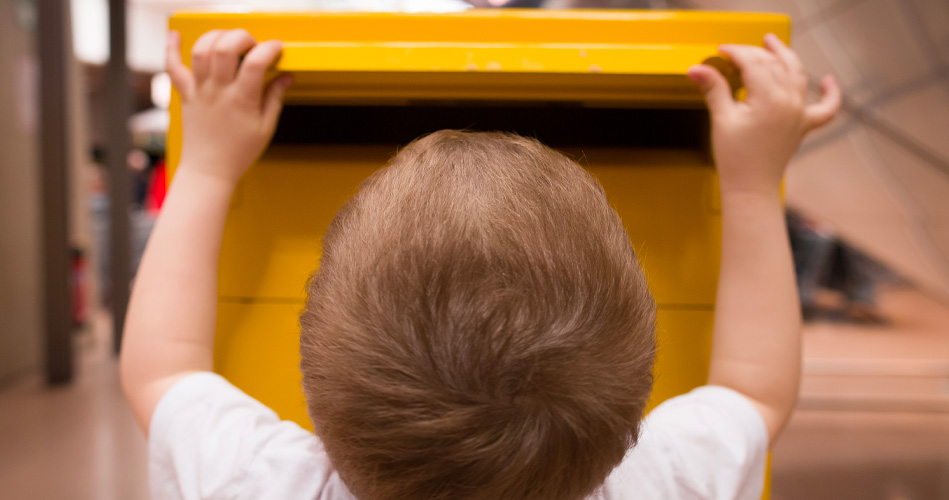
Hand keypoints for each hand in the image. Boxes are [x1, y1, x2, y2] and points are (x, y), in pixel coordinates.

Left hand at [166, 29, 292, 183]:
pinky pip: (173, 67)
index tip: (276, 48)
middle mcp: (218, 92)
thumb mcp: (266, 128)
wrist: (209, 169)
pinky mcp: (186, 94)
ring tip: (228, 41)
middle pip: (225, 48)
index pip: (256, 62)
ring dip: (216, 37)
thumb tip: (286, 78)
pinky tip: (175, 37)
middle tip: (252, 44)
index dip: (269, 48)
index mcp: (242, 101)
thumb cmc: (237, 153)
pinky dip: (171, 49)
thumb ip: (274, 98)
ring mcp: (199, 91)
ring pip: (201, 50)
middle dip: (242, 37)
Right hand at [688, 34, 840, 195]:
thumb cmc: (736, 159)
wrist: (750, 187)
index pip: (753, 63)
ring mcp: (800, 113)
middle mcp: (790, 102)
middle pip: (774, 64)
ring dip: (786, 56)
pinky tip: (827, 80)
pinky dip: (831, 92)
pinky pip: (827, 107)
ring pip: (798, 74)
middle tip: (736, 51)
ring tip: (773, 45)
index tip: (721, 51)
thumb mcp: (722, 119)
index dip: (736, 52)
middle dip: (755, 52)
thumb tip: (697, 69)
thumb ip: (713, 89)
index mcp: (769, 99)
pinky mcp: (804, 125)